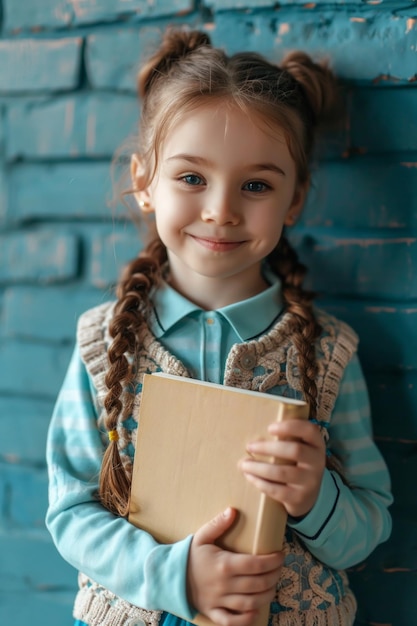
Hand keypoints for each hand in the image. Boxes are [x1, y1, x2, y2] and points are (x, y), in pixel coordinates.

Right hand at [187, 508, 283, 625]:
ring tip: (273, 585)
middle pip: (258, 584)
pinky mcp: (214, 612)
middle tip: (279, 568)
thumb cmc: (191, 556)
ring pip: (250, 603)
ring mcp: (219, 600)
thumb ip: (218, 523)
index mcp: (224, 564)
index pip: (256, 564)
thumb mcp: (202, 536)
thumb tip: (233, 510)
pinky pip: (232, 622)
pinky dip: (246, 620)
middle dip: (274, 576)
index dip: (273, 561)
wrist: (171, 577)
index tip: (281, 555)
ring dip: (267, 596)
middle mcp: (224, 584)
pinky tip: (256, 611)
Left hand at [239, 420, 325, 518]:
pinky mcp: (299, 497)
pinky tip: (250, 476)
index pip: (310, 431)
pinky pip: (276, 490)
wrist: (308, 496)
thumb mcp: (300, 448)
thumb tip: (256, 434)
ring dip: (259, 467)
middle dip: (268, 447)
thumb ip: (287, 438)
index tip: (270, 428)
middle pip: (295, 450)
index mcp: (317, 445)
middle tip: (249, 446)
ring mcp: (309, 481)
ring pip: (282, 472)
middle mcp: (317, 462)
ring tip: (244, 464)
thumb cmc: (296, 464)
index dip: (290, 427)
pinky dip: (260, 482)